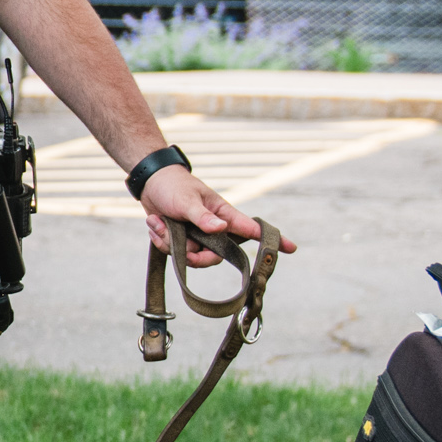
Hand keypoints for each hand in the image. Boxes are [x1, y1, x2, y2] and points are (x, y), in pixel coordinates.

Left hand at [141, 163, 287, 264]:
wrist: (150, 183)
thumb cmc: (173, 186)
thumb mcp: (187, 200)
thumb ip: (202, 217)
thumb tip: (221, 229)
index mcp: (223, 215)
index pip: (250, 229)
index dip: (269, 240)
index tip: (291, 248)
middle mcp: (214, 229)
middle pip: (213, 257)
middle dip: (190, 254)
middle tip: (172, 237)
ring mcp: (197, 237)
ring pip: (189, 257)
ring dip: (168, 241)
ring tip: (158, 221)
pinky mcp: (181, 241)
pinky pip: (173, 253)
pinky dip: (160, 240)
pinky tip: (154, 222)